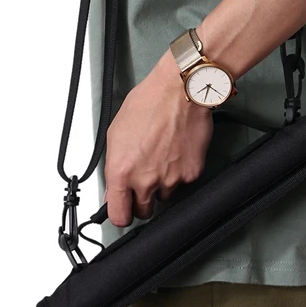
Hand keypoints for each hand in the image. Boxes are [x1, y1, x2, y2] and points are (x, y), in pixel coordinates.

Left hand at [104, 49, 212, 226]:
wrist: (180, 90)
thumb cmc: (149, 102)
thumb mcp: (116, 132)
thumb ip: (113, 165)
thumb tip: (113, 187)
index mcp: (122, 171)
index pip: (118, 215)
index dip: (121, 214)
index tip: (123, 209)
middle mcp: (146, 180)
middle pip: (143, 211)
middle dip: (142, 199)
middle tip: (145, 178)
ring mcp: (171, 179)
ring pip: (165, 196)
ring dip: (162, 183)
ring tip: (163, 155)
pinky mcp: (192, 173)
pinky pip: (183, 182)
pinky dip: (181, 170)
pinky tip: (177, 150)